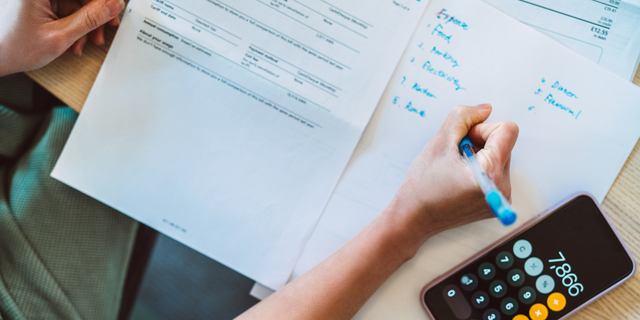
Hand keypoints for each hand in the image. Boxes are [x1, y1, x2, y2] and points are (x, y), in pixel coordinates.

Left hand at [0, 0, 124, 76]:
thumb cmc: (13, 48)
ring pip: (75, 3)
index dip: (103, 1)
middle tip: (104, 30)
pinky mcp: (38, 2)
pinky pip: (66, 7)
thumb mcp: (59, 37)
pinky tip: (74, 39)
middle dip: (94, 14)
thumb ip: (90, 19)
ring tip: (84, 42)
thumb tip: (114, 5)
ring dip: (84, 23)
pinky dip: (73, 23)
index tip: (116, 9)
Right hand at [386, 104, 518, 247]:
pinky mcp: (496, 203)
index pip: (507, 130)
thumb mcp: (439, 142)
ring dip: (478, 156)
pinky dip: (479, 169)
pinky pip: (495, 172)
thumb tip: (485, 109)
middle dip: (479, 143)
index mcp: (491, 174)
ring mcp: (501, 198)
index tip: (463, 141)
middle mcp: (503, 189)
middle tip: (455, 157)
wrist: (414, 218)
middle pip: (503, 144)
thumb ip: (463, 117)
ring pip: (499, 157)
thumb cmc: (422, 185)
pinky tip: (459, 179)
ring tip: (455, 170)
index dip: (482, 129)